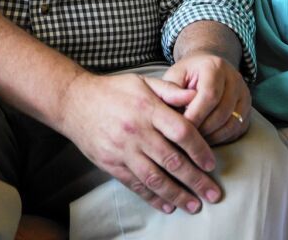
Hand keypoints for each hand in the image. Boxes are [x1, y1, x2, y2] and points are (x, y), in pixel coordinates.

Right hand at [57, 71, 222, 214]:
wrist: (73, 102)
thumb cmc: (112, 90)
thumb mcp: (142, 81)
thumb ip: (171, 90)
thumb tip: (196, 96)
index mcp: (147, 108)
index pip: (181, 132)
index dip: (199, 150)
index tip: (212, 164)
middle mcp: (136, 131)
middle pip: (172, 160)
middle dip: (195, 180)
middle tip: (213, 194)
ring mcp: (122, 150)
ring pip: (154, 178)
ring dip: (177, 195)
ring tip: (194, 205)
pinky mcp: (110, 164)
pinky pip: (135, 184)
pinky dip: (153, 198)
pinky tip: (167, 206)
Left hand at [163, 52, 251, 145]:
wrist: (206, 68)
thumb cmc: (187, 75)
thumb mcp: (174, 76)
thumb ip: (170, 91)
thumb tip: (179, 113)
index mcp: (215, 67)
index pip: (210, 95)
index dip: (195, 114)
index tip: (182, 126)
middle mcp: (235, 79)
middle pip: (222, 112)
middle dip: (203, 128)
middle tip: (187, 136)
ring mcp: (244, 95)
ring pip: (232, 124)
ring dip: (213, 136)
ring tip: (196, 138)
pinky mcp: (247, 109)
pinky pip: (238, 129)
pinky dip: (222, 138)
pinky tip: (207, 137)